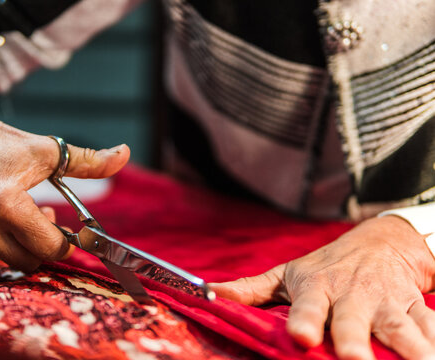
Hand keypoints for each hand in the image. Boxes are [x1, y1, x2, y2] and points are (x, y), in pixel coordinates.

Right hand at [0, 80, 129, 271]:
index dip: (66, 243)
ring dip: (23, 242)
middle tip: (47, 218)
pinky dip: (0, 239)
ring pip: (10, 258)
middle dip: (45, 244)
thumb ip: (88, 162)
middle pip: (31, 260)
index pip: (49, 246)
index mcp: (6, 203)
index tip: (70, 232)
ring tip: (23, 214)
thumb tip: (123, 154)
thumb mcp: (46, 151)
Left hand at [211, 216, 434, 358]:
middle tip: (355, 358)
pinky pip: (431, 326)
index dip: (305, 320)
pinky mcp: (416, 307)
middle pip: (353, 320)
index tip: (302, 337)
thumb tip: (208, 293)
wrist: (379, 242)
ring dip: (409, 346)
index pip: (308, 307)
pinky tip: (434, 354)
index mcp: (317, 288)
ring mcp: (387, 302)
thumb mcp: (288, 273)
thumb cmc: (326, 265)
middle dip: (354, 340)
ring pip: (400, 326)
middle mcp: (352, 296)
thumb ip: (251, 288)